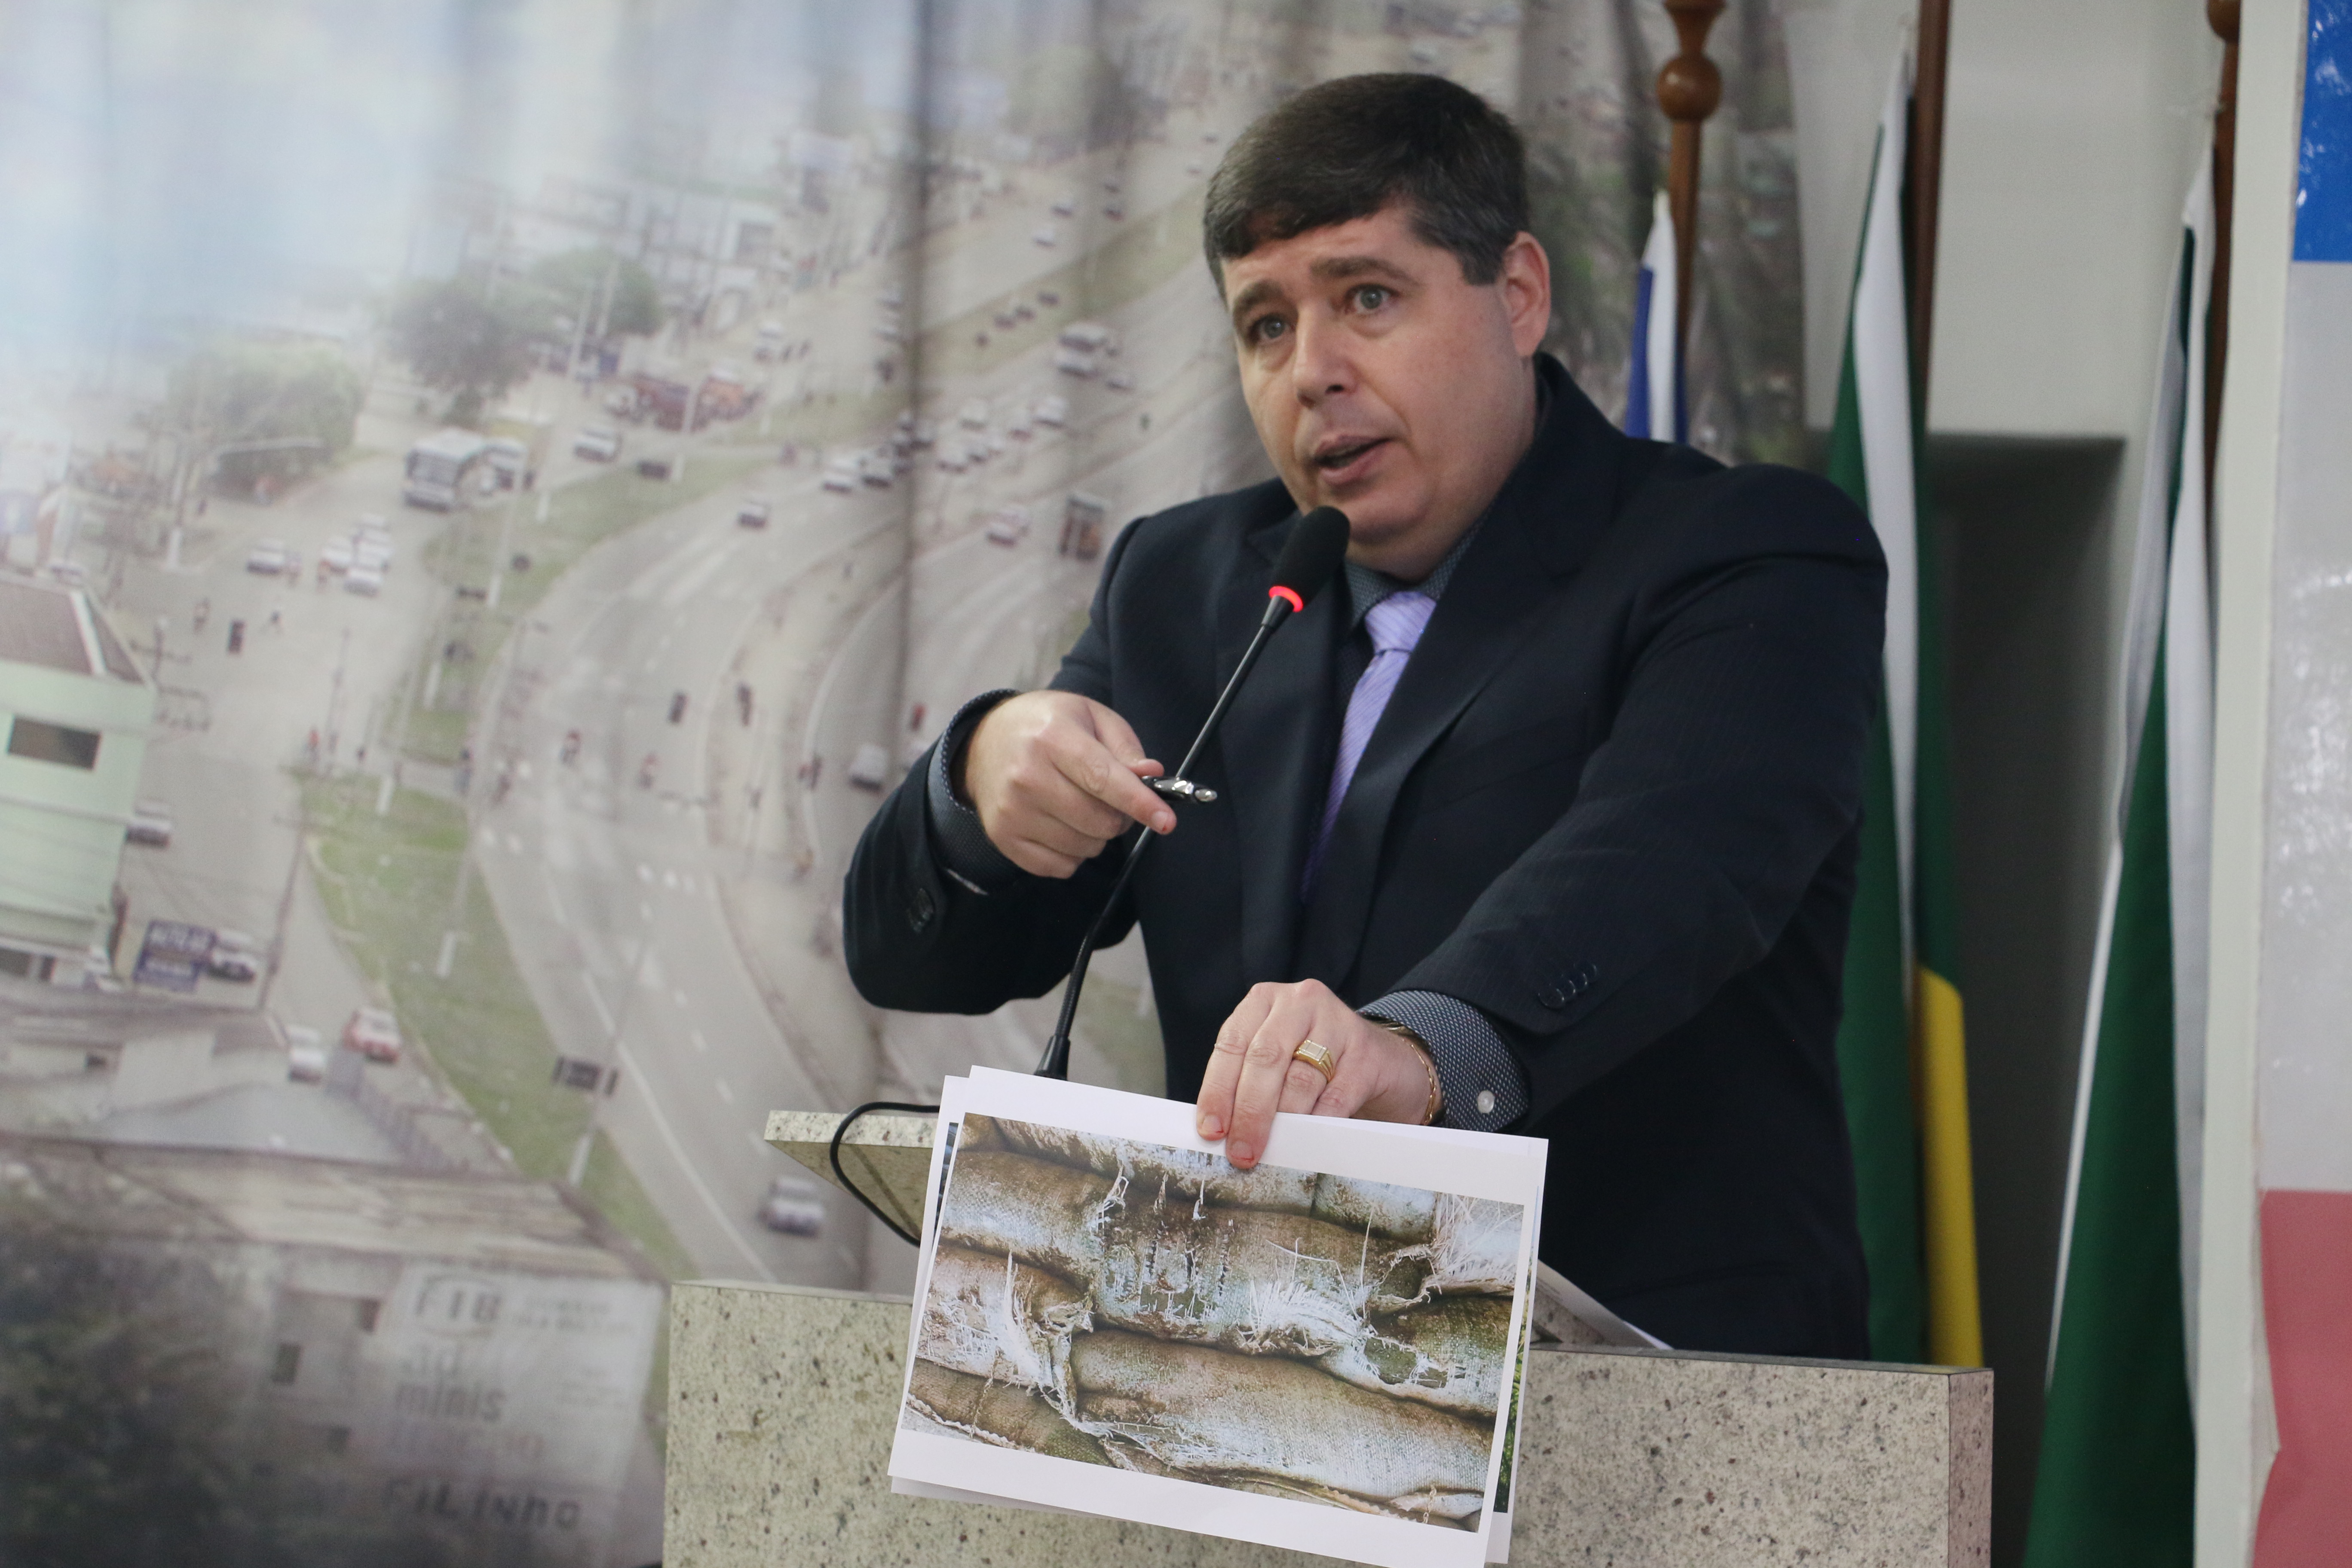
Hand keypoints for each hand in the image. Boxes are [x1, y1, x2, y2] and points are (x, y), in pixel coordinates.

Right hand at [959, 691, 1174, 877]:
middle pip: (1098, 821)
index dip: (1139, 803)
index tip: (1166, 821)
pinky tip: (1061, 824)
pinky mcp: (1004, 837)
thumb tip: (1151, 777)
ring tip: (1080, 806)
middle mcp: (1027, 776)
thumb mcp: (1089, 715)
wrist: (986, 741)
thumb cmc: (1046, 726)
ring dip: (1096, 835)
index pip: (1103, 779)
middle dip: (1119, 817)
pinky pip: (1061, 866)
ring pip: (1084, 848)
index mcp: (1052, 738)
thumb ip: (1124, 746)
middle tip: (1110, 799)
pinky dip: (1073, 853)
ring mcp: (1012, 811)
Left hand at [1195, 980, 1434, 1167]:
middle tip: (1241, 1152)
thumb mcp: (1275, 1055)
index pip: (1231, 1045)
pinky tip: (1307, 1141)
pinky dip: (1317, 1123)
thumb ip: (1245, 1081)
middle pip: (1265, 1059)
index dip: (1218, 1090)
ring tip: (1272, 1150)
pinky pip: (1336, 1097)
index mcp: (1264, 1000)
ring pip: (1300, 1079)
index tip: (1211, 1130)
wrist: (1378, 1060)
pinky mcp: (1366, 1053)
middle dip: (1249, 1112)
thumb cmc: (1312, 1061)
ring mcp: (1337, 1023)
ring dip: (1283, 1122)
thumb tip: (1219, 1130)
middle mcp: (1299, 1002)